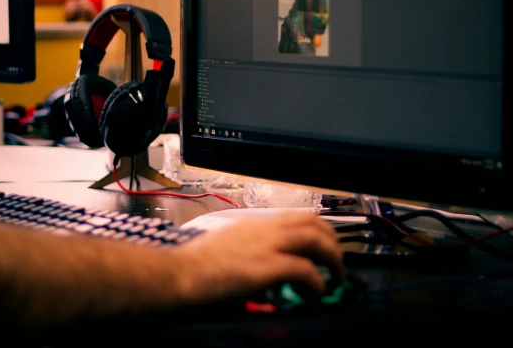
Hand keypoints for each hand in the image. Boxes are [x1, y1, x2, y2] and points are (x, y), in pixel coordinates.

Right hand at [173, 213, 344, 304]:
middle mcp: (261, 230)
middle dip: (332, 242)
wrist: (175, 277)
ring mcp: (264, 246)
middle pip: (312, 222)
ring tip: (335, 278)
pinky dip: (317, 282)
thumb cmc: (190, 271)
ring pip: (315, 238)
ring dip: (332, 258)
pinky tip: (314, 295)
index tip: (324, 248)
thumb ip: (246, 255)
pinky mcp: (264, 267)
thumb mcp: (224, 252)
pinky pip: (305, 269)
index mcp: (251, 226)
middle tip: (337, 264)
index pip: (295, 217)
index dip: (317, 231)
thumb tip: (261, 276)